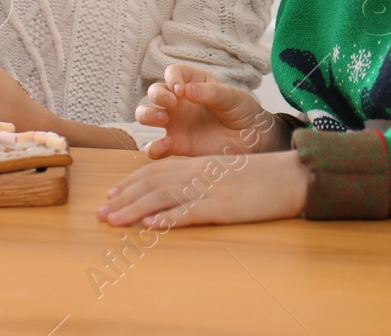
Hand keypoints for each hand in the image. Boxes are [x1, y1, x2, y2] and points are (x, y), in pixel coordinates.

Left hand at [98, 151, 309, 228]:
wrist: (290, 176)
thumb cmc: (260, 177)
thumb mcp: (225, 172)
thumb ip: (202, 178)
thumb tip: (180, 193)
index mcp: (198, 163)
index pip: (156, 170)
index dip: (131, 182)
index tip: (112, 194)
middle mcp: (198, 173)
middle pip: (151, 183)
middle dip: (123, 198)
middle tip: (101, 213)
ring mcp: (208, 189)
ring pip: (162, 197)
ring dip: (134, 209)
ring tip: (113, 221)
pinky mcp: (221, 207)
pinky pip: (190, 212)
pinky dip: (168, 219)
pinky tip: (152, 227)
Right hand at [137, 64, 281, 158]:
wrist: (254, 139)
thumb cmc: (242, 111)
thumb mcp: (230, 96)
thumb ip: (209, 92)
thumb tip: (186, 90)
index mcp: (192, 83)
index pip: (172, 73)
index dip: (172, 78)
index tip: (181, 89)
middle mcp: (179, 102)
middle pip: (154, 92)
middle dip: (157, 95)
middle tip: (172, 104)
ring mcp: (175, 123)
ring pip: (145, 115)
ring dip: (147, 114)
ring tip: (164, 118)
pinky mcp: (177, 145)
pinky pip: (154, 148)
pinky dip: (153, 147)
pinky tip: (166, 145)